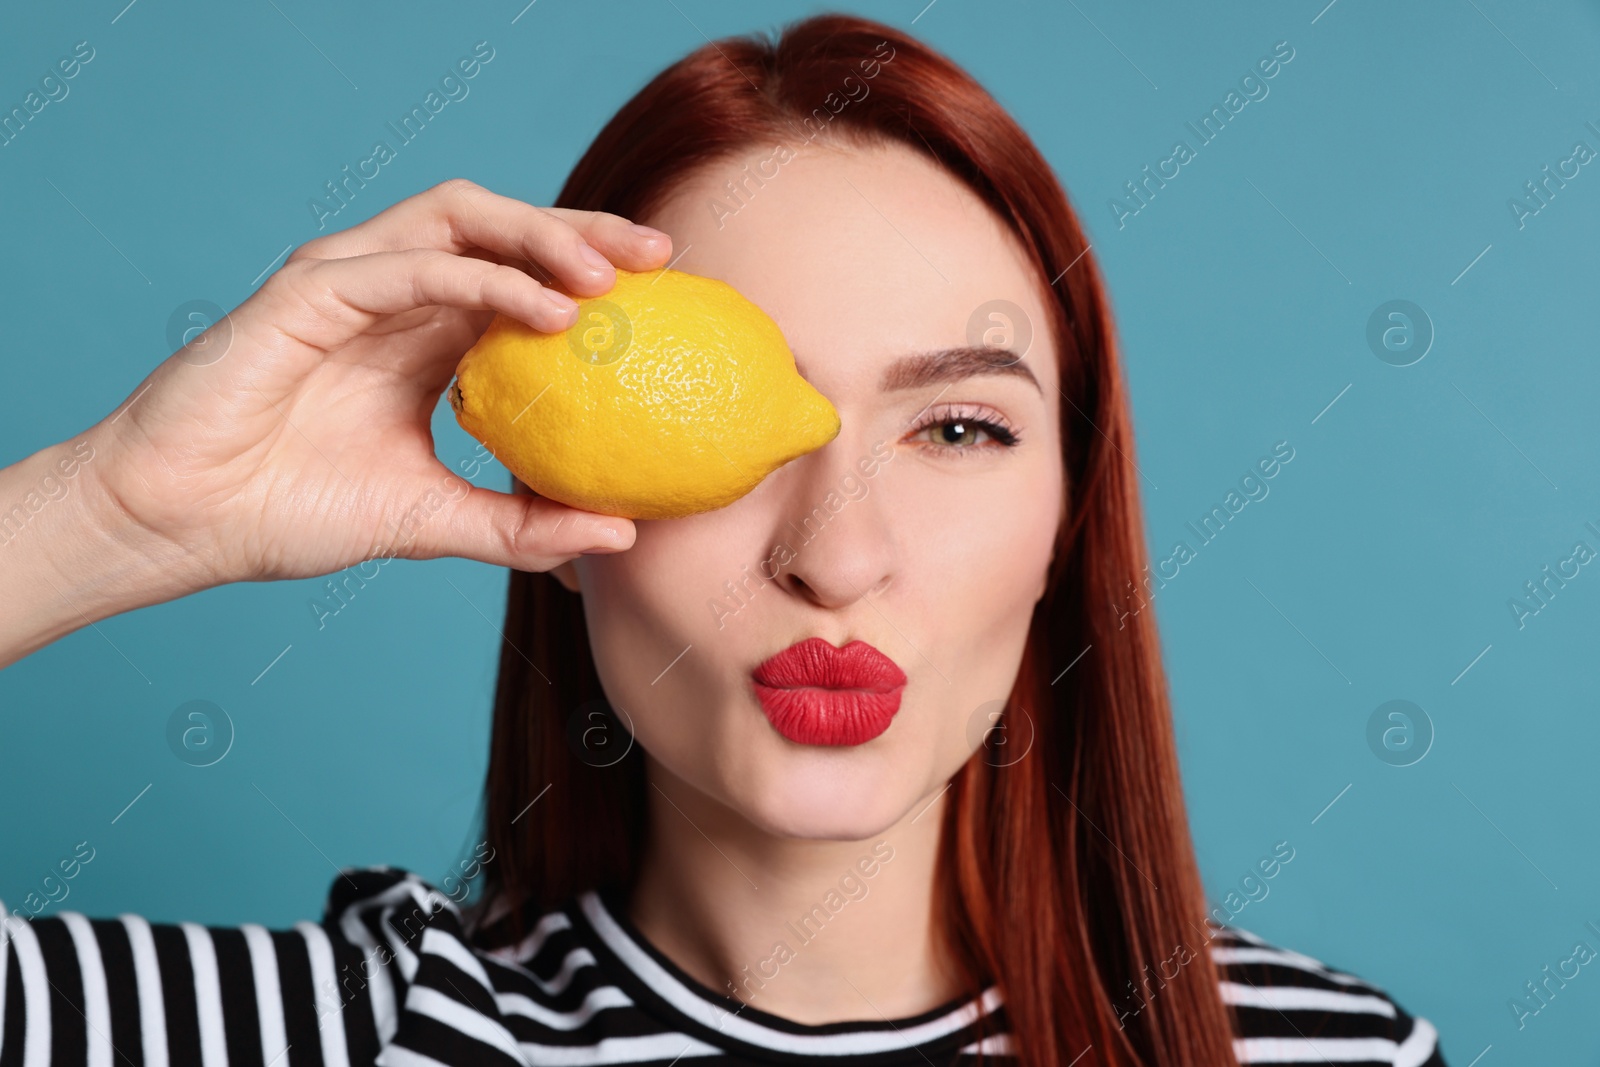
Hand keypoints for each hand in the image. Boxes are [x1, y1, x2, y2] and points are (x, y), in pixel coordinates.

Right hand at [84, 178, 670, 591]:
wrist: (182, 526)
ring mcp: (347, 283)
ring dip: (538, 236)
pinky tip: (546, 310)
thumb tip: (620, 534)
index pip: (519, 276)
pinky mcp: (306, 293)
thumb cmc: (289, 511)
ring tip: (607, 274)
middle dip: (582, 230)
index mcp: (422, 334)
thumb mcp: (432, 520)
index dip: (590, 271)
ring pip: (456, 220)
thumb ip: (520, 524)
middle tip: (659, 255)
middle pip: (500, 227)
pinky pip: (407, 268)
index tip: (665, 295)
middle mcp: (391, 294)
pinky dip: (482, 280)